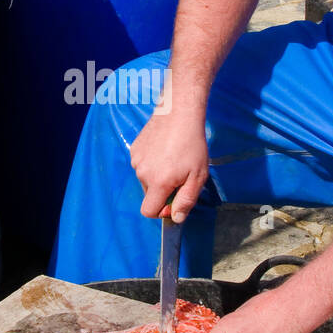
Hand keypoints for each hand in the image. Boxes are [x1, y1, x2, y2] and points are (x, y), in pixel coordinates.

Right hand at [129, 108, 208, 222]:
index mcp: (158, 183)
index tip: (173, 201)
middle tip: (180, 174)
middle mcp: (142, 173)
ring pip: (145, 179)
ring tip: (173, 158)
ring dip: (157, 176)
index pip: (148, 212)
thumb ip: (186, 200)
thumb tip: (176, 219)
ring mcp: (136, 160)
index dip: (161, 211)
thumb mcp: (197, 176)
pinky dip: (151, 163)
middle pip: (149, 194)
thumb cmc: (192, 145)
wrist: (179, 113)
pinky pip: (141, 165)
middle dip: (162, 191)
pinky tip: (164, 150)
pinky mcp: (134, 149)